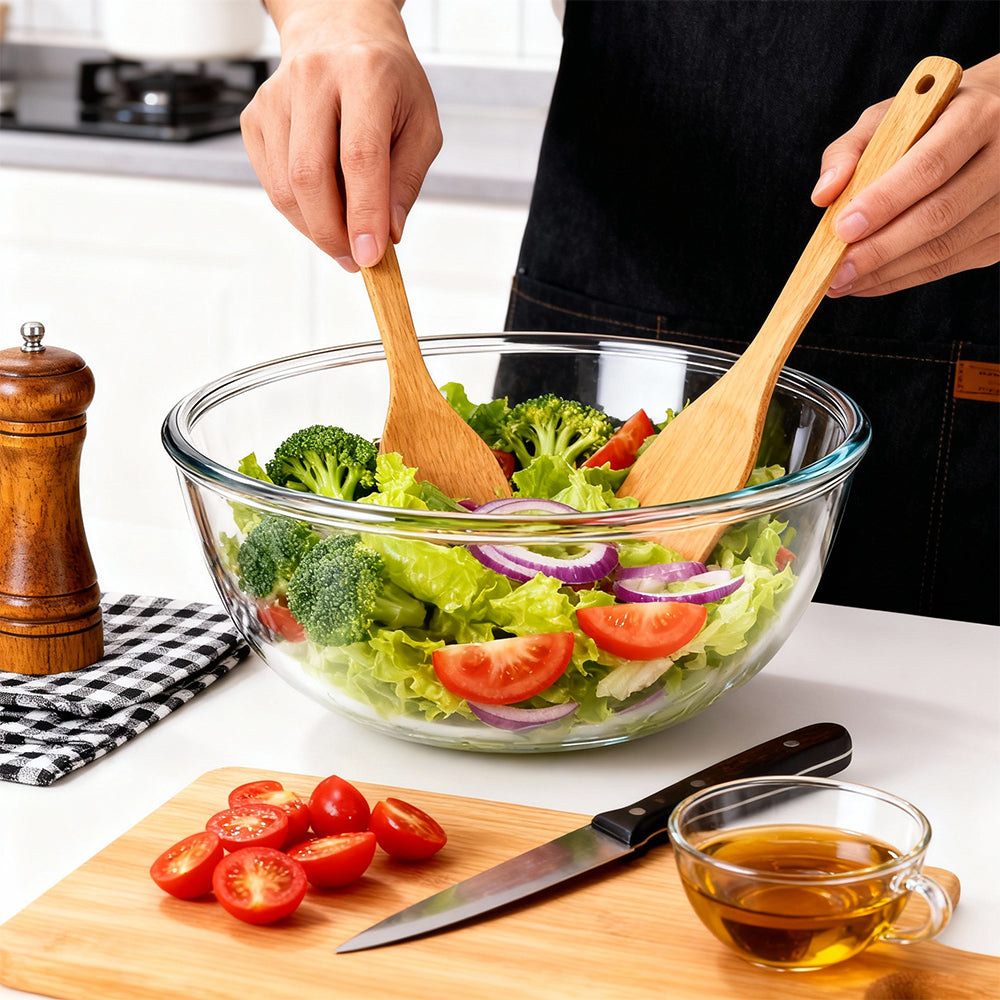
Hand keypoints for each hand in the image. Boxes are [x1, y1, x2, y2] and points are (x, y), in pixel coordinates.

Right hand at [240, 0, 441, 270]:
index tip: (371, 256)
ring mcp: (276, 96)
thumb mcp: (421, 124)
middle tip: (356, 259)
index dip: (364, 214)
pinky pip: (272, 183)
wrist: (341, 32)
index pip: (360, 157)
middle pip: (311, 175)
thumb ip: (407, 180)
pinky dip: (298, 211)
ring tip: (344, 238)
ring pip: (286, 187)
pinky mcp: (255, 117)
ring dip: (315, 228)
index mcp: (365, 75)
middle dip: (333, 232)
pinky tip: (323, 208)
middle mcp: (314, 78)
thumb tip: (388, 233)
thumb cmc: (388, 81)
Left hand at [811, 54, 998, 297]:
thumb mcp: (892, 114)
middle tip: (835, 272)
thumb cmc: (935, 116)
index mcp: (978, 115)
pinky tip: (869, 282)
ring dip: (886, 273)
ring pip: (945, 249)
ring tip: (841, 282)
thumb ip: (850, 149)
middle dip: (880, 250)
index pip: (929, 166)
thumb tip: (823, 195)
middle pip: (939, 215)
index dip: (884, 201)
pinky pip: (950, 264)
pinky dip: (903, 278)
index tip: (842, 229)